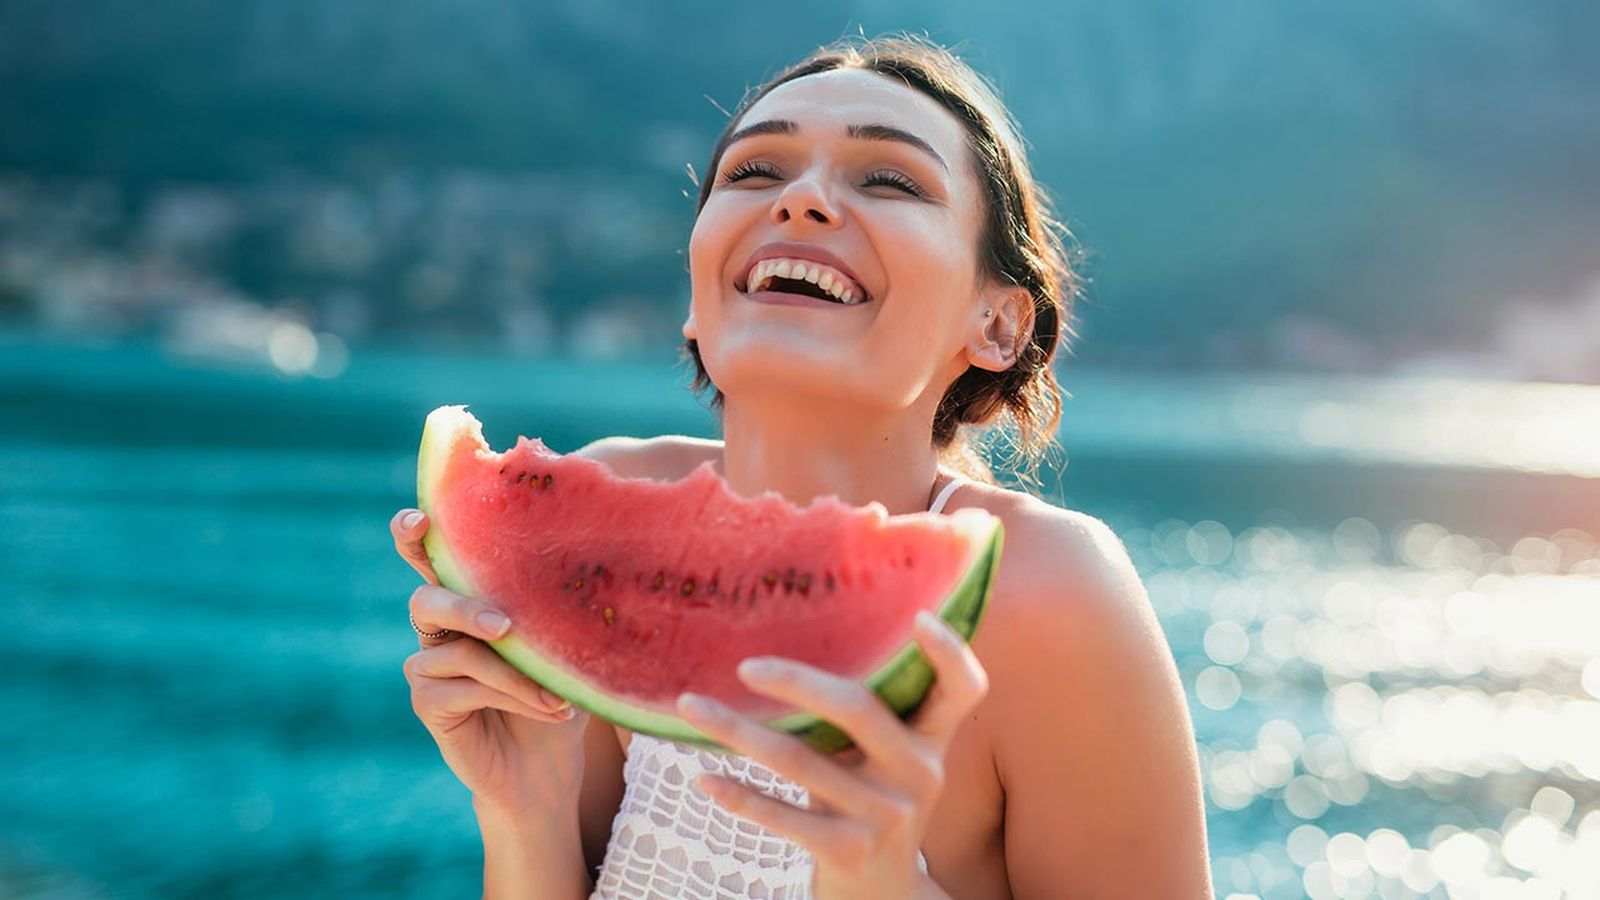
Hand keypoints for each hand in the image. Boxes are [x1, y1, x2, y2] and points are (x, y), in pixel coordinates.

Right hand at [393, 508, 589, 817]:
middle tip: (504, 626)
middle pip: (426, 600)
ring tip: (559, 696)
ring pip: (459, 652)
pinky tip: (549, 710)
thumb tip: (584, 570)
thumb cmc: (559, 693)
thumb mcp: (565, 648)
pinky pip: (462, 688)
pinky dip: (510, 696)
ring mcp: (428, 667)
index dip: (414, 535)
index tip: (420, 519)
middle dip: (463, 606)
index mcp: (468, 600)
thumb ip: (557, 612)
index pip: (433, 558)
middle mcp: (439, 628)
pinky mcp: (429, 704)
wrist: (548, 767)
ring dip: (515, 674)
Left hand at [675, 610, 987, 899]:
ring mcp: (887, 816)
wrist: (882, 897)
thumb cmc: (871, 802)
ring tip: (689, 706)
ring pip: (799, 761)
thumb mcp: (887, 760)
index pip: (964, 689)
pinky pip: (781, 816)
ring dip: (736, 731)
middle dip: (796, 682)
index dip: (948, 652)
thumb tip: (790, 638)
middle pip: (858, 709)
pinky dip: (737, 794)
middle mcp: (919, 774)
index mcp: (933, 740)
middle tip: (744, 667)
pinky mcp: (850, 852)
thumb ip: (870, 713)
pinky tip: (702, 778)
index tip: (917, 615)